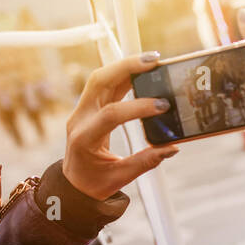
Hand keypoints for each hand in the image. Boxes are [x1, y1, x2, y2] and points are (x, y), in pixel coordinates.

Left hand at [62, 53, 179, 199]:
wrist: (73, 184)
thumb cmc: (94, 183)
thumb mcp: (120, 177)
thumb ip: (146, 161)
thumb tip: (172, 148)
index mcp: (84, 138)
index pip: (111, 114)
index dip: (137, 107)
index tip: (162, 107)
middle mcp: (80, 118)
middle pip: (99, 81)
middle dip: (127, 67)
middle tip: (154, 61)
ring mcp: (82, 109)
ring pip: (100, 76)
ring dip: (125, 65)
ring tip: (151, 61)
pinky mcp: (89, 105)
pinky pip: (104, 82)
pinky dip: (123, 73)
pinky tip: (142, 70)